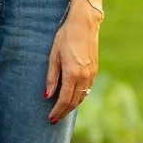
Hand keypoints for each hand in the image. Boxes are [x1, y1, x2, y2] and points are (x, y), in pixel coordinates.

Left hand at [45, 5, 99, 123]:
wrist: (84, 24)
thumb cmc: (65, 37)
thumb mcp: (53, 56)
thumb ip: (51, 78)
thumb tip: (47, 96)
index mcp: (72, 74)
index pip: (65, 100)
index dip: (57, 111)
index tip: (50, 118)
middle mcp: (84, 77)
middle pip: (74, 102)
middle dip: (64, 112)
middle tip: (55, 119)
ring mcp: (91, 74)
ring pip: (82, 97)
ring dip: (72, 106)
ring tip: (62, 111)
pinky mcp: (95, 70)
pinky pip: (87, 89)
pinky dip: (79, 97)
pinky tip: (73, 98)